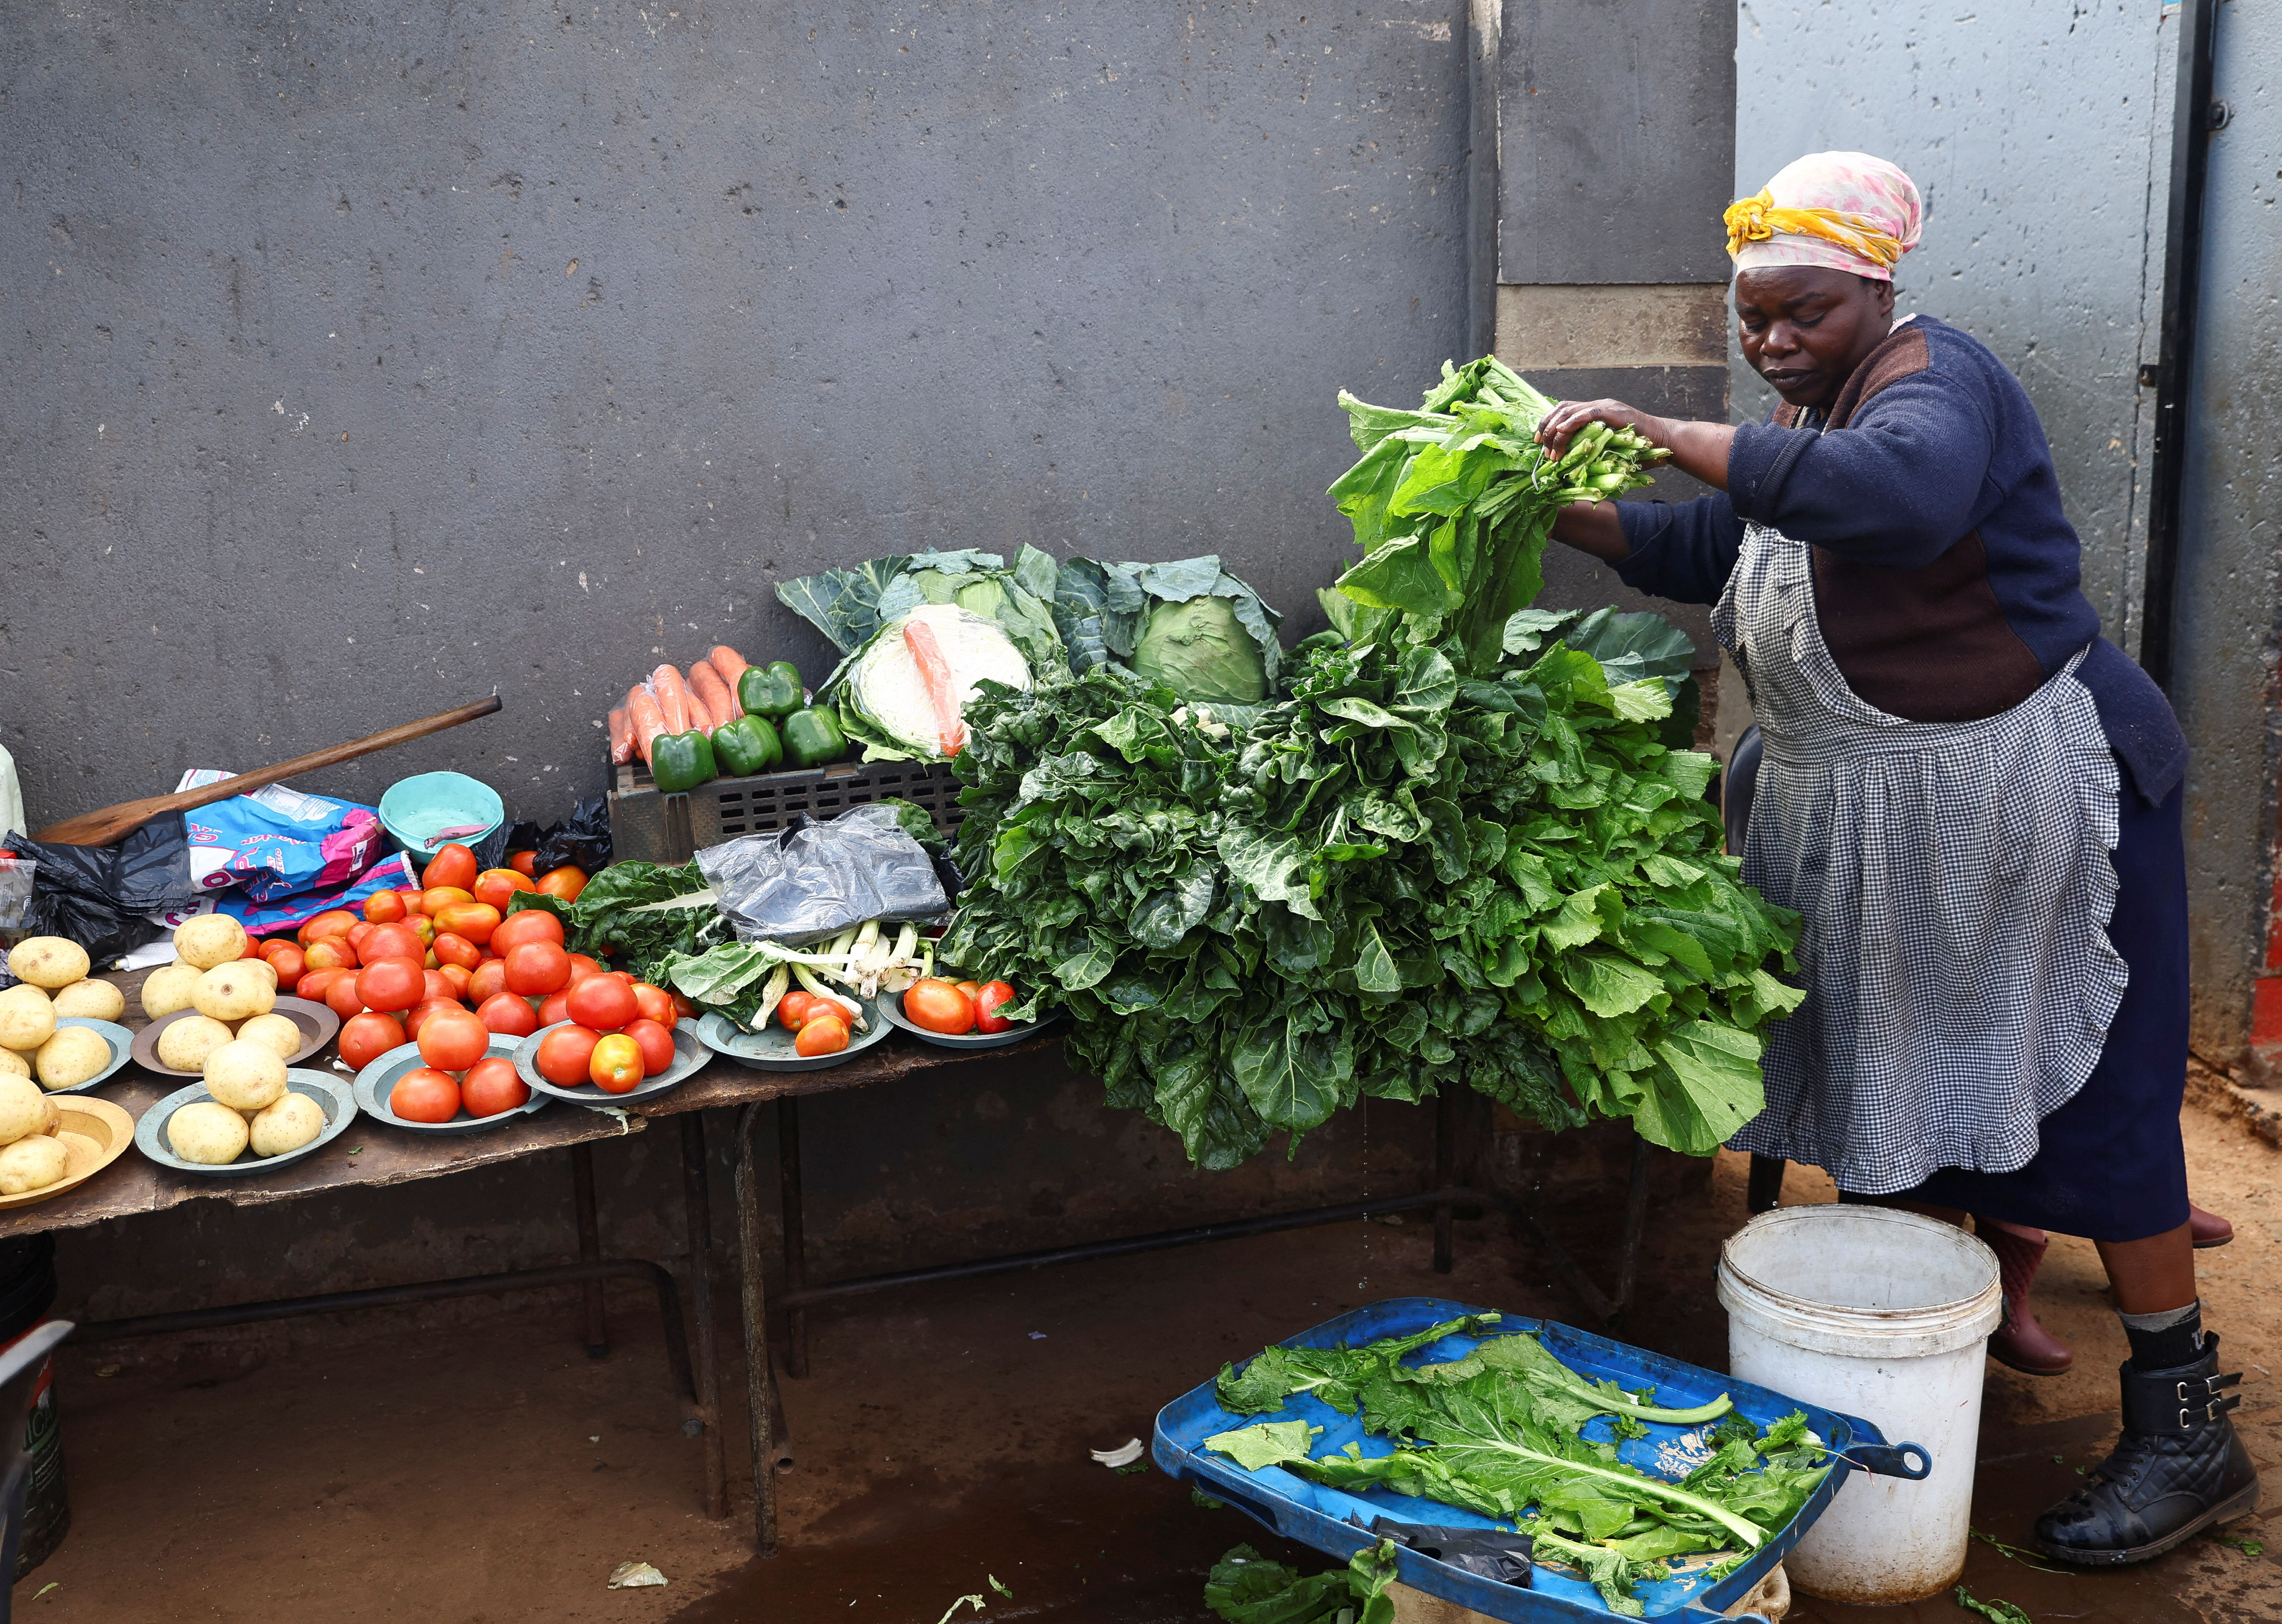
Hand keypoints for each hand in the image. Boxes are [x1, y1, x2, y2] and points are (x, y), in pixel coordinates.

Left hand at [1533, 399, 1676, 459]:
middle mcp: (1597, 406)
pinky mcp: (1613, 412)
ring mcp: (1605, 407)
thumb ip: (1589, 452)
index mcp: (1593, 413)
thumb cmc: (1637, 451)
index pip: (1563, 412)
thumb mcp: (1606, 450)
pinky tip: (1562, 432)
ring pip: (1570, 410)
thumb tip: (1568, 467)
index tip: (1538, 442)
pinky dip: (1572, 422)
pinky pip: (1587, 412)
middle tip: (1540, 447)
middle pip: (1561, 409)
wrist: (1662, 443)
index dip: (1546, 424)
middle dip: (1546, 427)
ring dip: (1556, 429)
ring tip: (1551, 448)